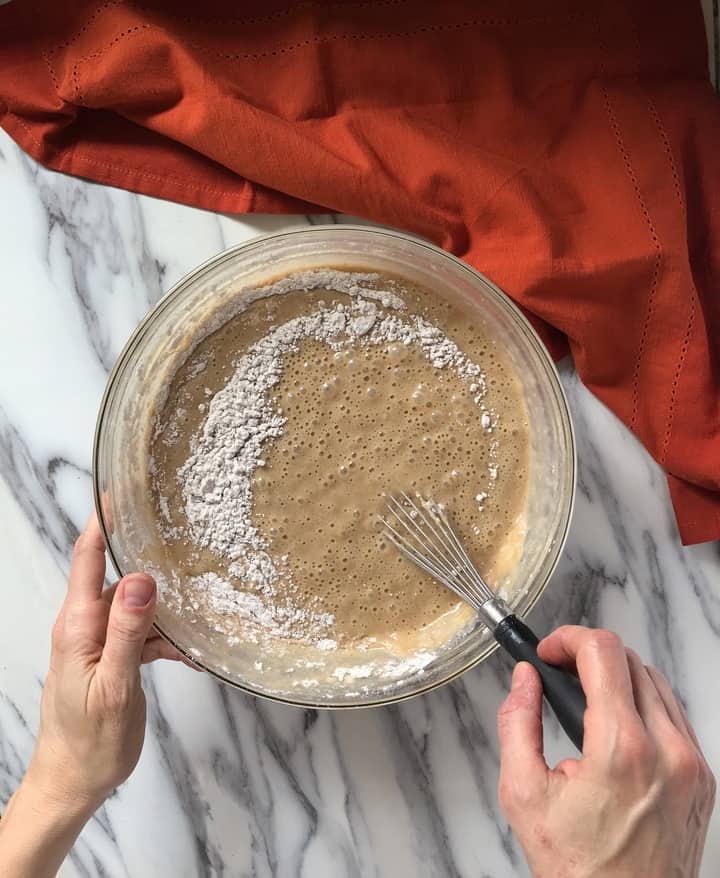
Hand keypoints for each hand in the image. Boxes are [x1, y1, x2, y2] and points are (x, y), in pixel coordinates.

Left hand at [0, 513, 191, 877]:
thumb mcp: (112, 687)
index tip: (126, 485)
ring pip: (138, 605)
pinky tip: (191, 653)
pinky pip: (143, 633)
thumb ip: (126, 631)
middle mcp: (86, 624)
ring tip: (202, 611)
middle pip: (120, 575)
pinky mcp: (113, 656)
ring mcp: (99, 640)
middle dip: (152, 558)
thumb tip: (141, 577)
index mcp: (78, 624)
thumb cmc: (88, 742)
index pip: (88, 555)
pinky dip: (167, 639)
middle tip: (188, 540)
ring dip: (167, 609)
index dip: (104, 518)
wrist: (73, 783)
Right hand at [497, 626, 714, 877]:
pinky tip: (616, 724)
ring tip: (584, 700)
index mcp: (622, 750)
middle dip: (588, 655)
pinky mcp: (703, 777)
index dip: (569, 638)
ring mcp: (692, 764)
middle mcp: (668, 750)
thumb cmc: (577, 869)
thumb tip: (524, 680)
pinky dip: (643, 704)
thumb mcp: (523, 794)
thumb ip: (517, 724)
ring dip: (617, 676)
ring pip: (655, 682)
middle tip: (559, 672)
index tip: (549, 651)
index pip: (604, 652)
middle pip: (630, 660)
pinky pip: (674, 715)